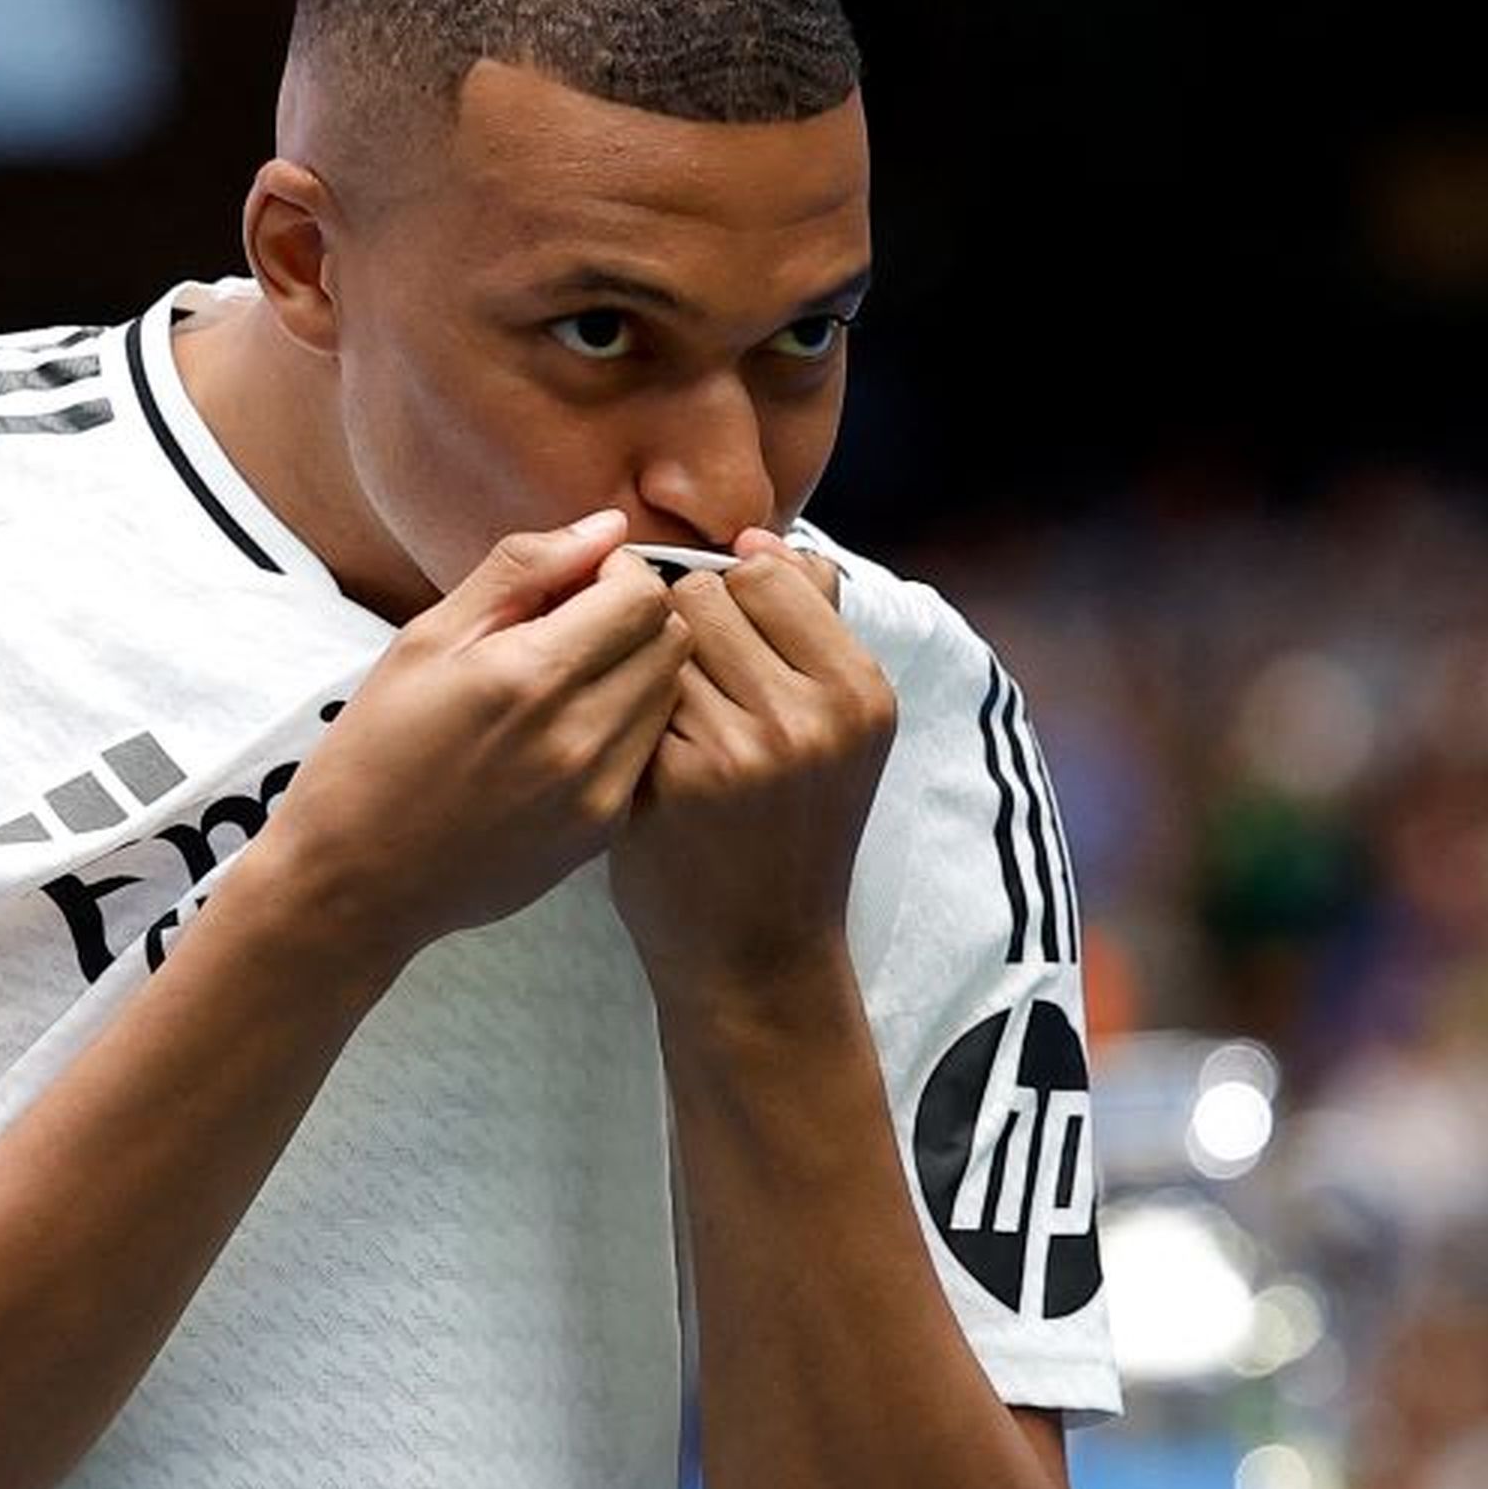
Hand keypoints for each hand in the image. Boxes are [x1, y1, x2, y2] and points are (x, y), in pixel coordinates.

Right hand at [266, 510, 691, 961]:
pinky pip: (649, 751)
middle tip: (574, 629)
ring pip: (670, 695)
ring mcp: (598, 791)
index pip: (641, 593)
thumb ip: (520, 572)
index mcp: (528, 675)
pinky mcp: (602, 831)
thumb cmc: (374, 750)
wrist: (356, 879)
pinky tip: (566, 735)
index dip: (616, 572)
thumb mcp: (425, 639)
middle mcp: (578, 736)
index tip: (574, 585)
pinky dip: (625, 727)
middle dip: (634, 617)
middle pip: (671, 640)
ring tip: (570, 682)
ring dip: (637, 670)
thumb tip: (606, 528)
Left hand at [607, 528, 896, 1012]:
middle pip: (709, 592)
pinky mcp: (676, 777)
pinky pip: (629, 691)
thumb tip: (760, 537)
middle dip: (687, 628)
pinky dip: (627, 714)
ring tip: (674, 723)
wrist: (756, 951)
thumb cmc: (787, 827)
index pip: (772, 569)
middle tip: (695, 693)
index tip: (728, 647)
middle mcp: (812, 714)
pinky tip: (644, 757)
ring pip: (661, 637)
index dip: (732, 597)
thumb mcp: (836, 728)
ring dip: (653, 666)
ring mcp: (743, 747)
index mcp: (860, 690)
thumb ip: (810, 625)